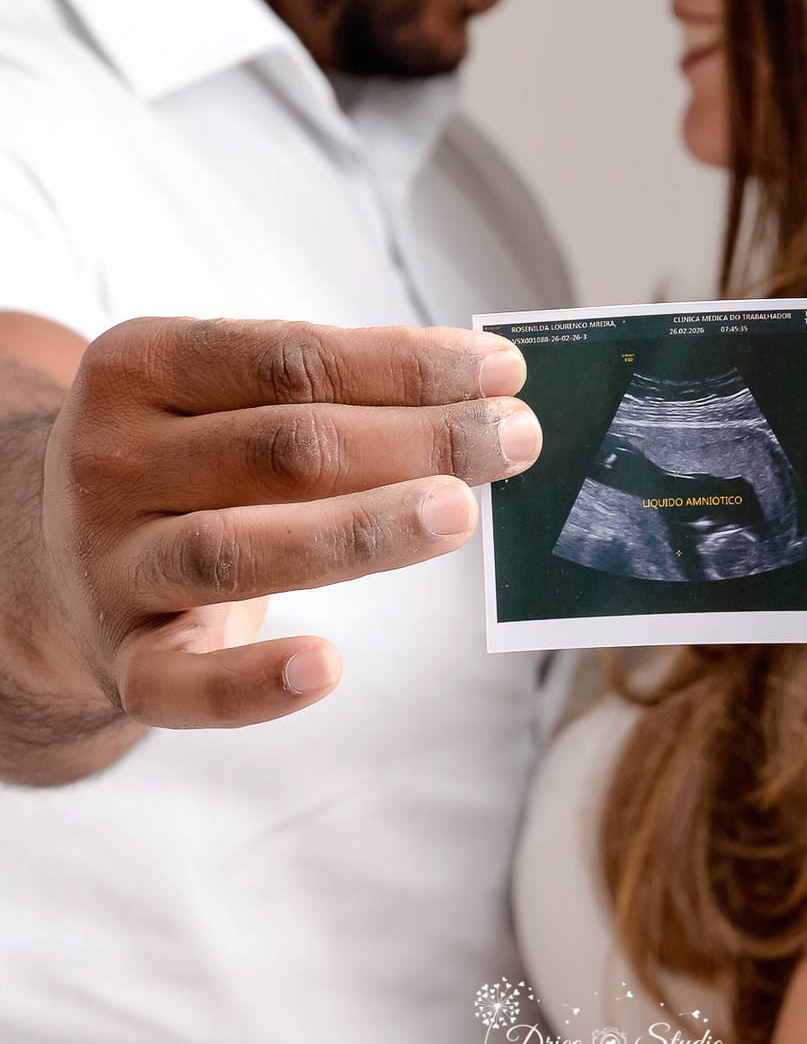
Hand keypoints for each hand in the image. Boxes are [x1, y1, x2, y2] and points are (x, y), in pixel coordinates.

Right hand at [23, 315, 537, 738]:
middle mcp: (111, 459)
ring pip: (239, 549)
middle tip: (513, 441)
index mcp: (140, 364)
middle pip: (280, 448)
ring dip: (361, 531)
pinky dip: (251, 684)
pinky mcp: (122, 661)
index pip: (287, 358)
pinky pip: (181, 685)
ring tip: (460, 515)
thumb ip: (334, 387)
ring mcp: (110, 565)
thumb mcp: (226, 397)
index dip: (402, 364)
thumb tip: (486, 388)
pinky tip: (326, 666)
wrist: (55, 555)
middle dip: (413, 442)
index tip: (502, 373)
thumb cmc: (191, 457)